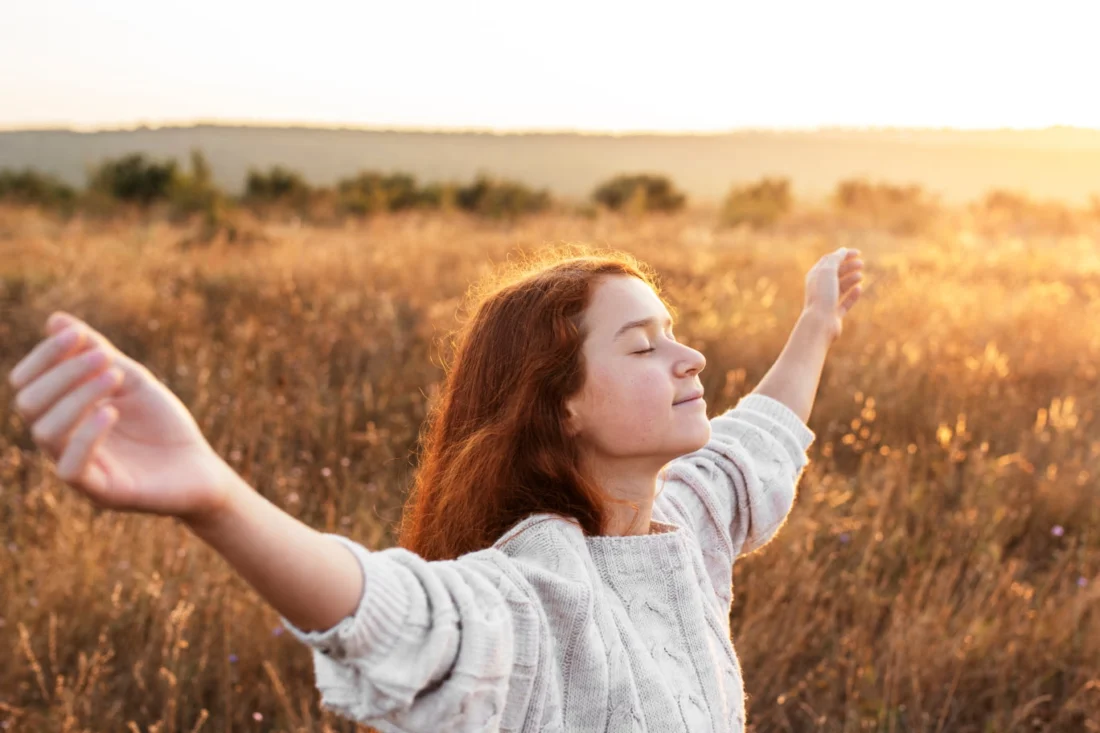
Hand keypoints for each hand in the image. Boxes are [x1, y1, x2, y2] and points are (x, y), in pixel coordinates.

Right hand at [8, 311, 235, 524]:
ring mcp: (79, 467)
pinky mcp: (100, 492)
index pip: (28, 382)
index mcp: (63, 413)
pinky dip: (86, 435)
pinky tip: (111, 411)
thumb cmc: (164, 424)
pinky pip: (70, 467)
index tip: (77, 335)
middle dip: (62, 373)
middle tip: (104, 357)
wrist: (201, 469)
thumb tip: (55, 319)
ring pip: (45, 432)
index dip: (45, 356)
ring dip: (77, 397)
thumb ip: (96, 353)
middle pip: (29, 404)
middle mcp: (62, 441)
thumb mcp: (133, 380)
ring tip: (115, 376)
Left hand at [802, 247, 864, 340]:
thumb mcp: (828, 272)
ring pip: (840, 287)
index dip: (843, 255)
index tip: (858, 253)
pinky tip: (859, 289)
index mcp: (814, 276)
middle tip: (861, 264)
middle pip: (835, 274)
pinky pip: (844, 303)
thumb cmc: (822, 295)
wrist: (820, 323)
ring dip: (851, 280)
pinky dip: (852, 295)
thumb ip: (835, 259)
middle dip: (848, 267)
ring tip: (860, 276)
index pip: (829, 261)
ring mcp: (826, 302)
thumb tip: (843, 250)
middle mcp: (819, 288)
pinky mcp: (834, 314)